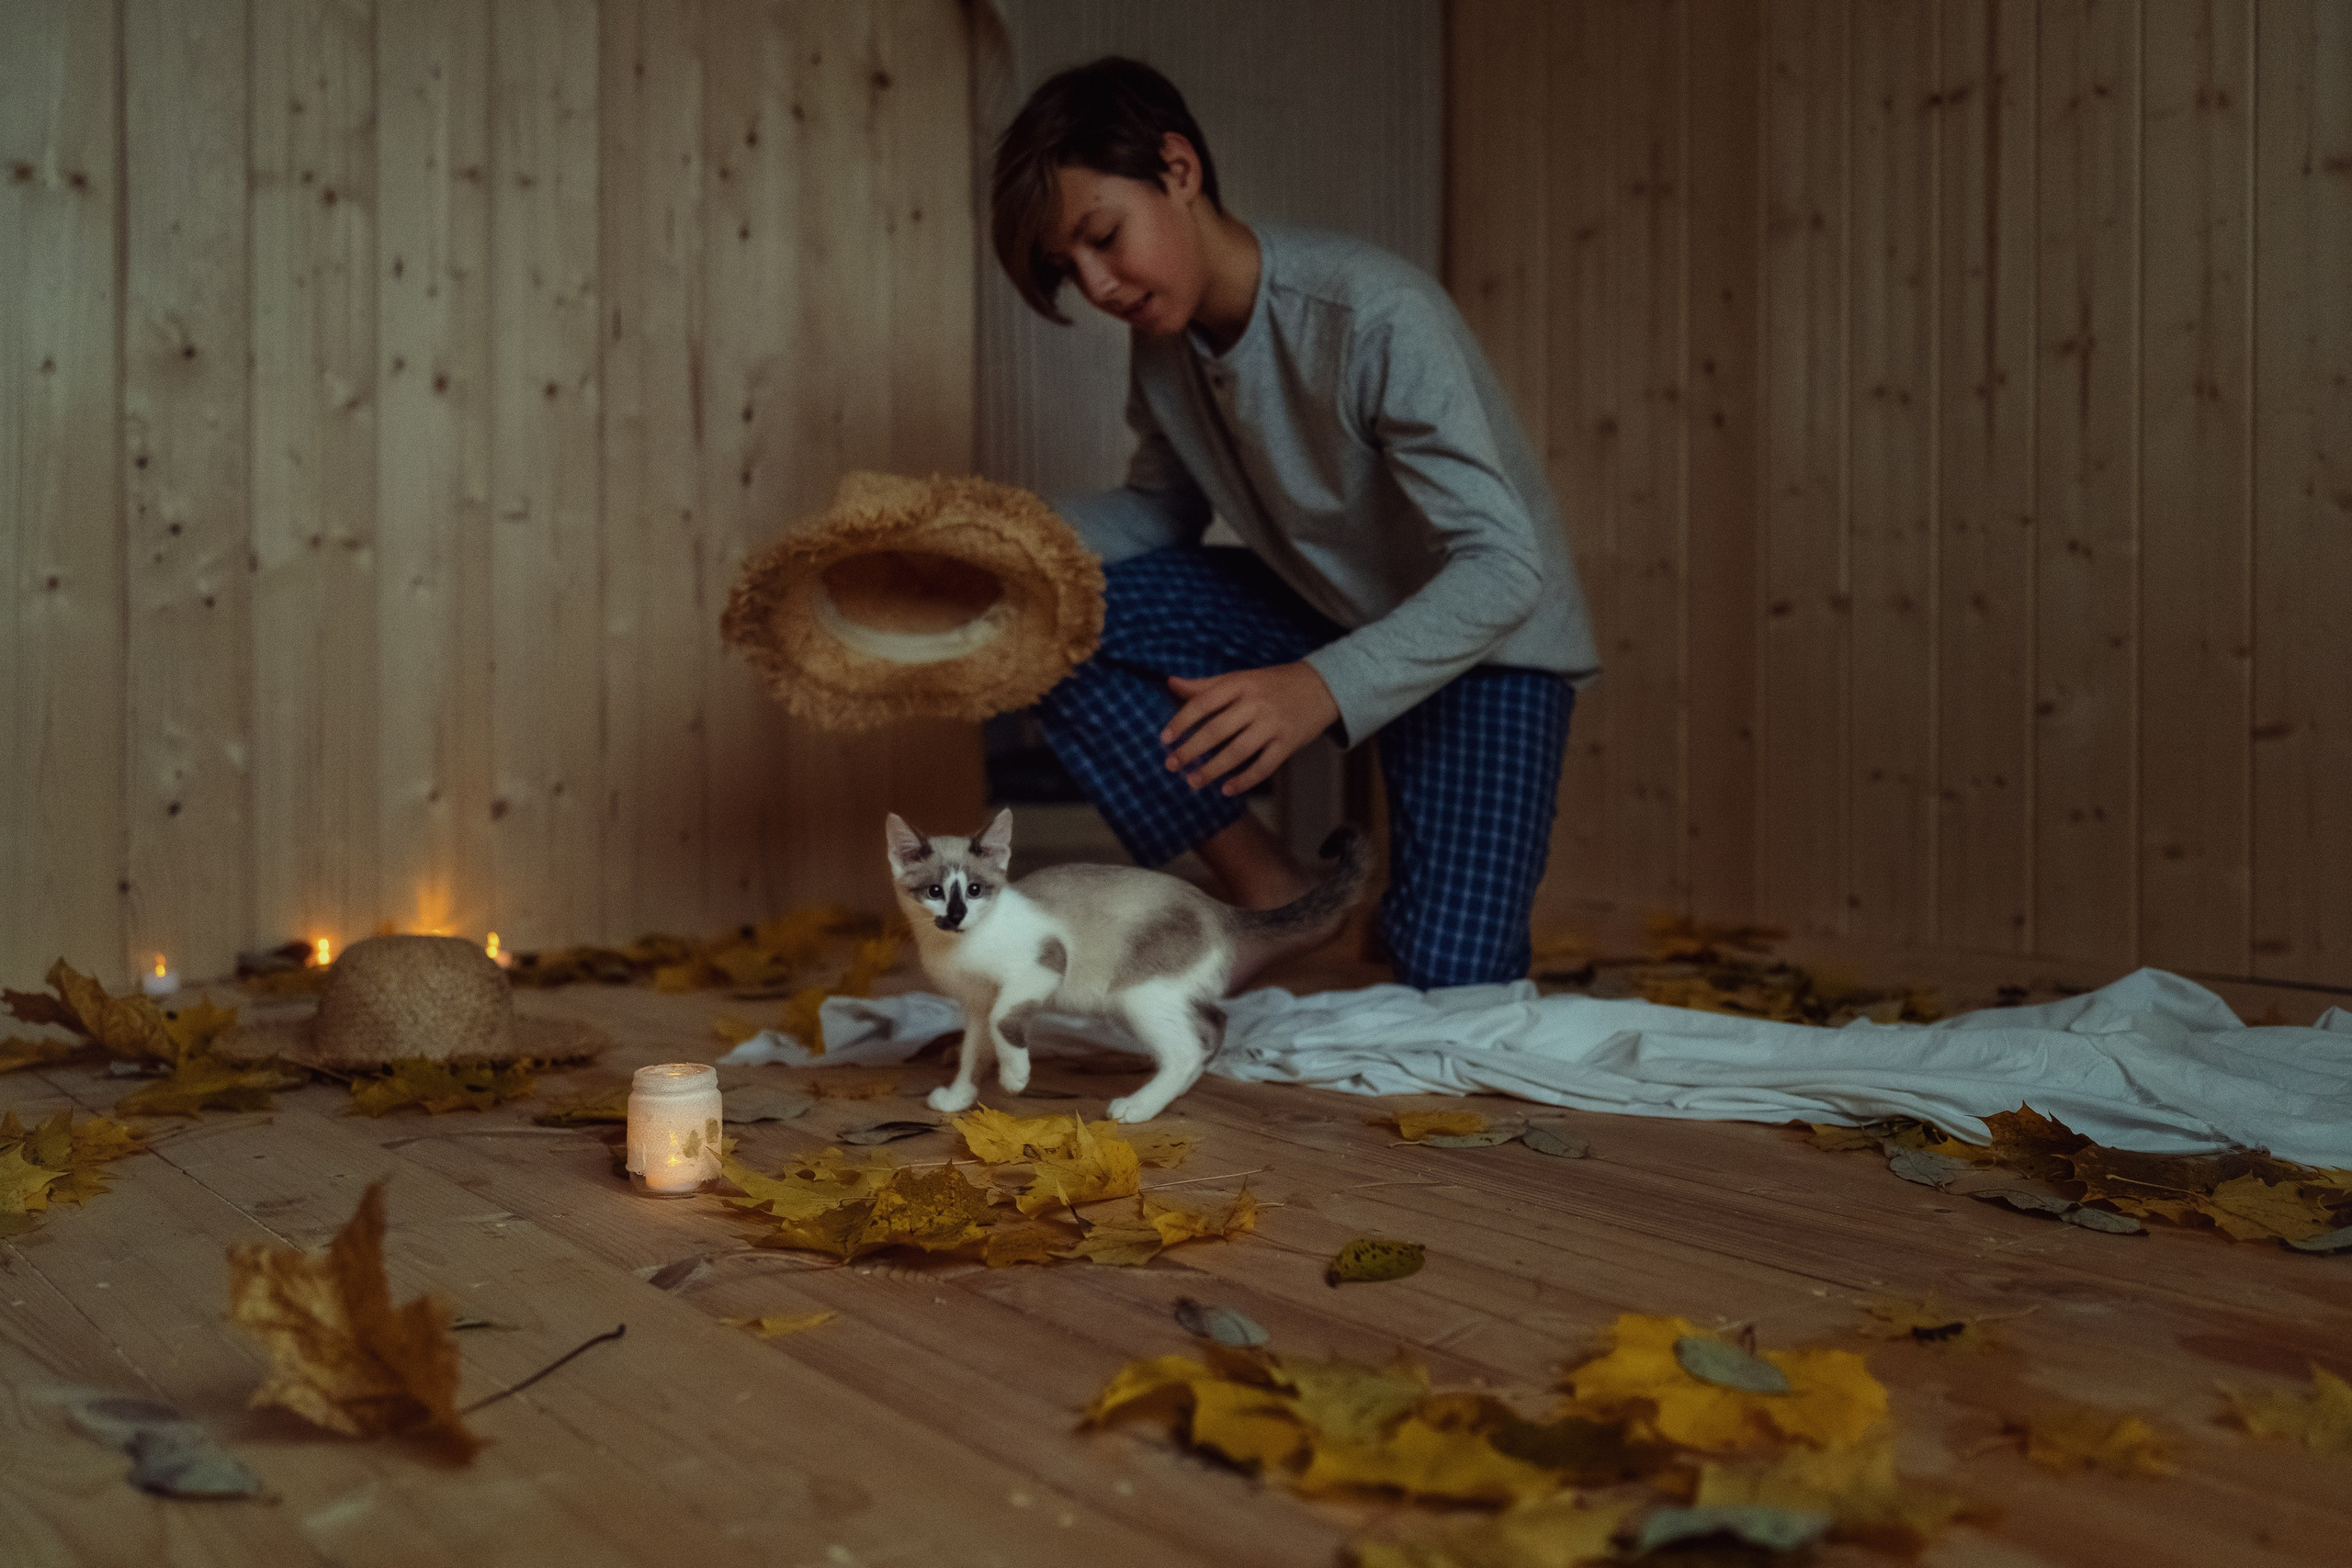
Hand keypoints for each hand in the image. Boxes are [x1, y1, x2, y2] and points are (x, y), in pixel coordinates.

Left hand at [1160, 662, 1339, 796]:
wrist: (1322, 686)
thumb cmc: (1273, 683)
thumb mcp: (1241, 678)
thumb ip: (1206, 685)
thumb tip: (1170, 683)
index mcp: (1240, 683)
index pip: (1203, 703)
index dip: (1181, 721)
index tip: (1164, 739)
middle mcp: (1256, 703)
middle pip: (1217, 730)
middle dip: (1191, 750)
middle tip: (1171, 765)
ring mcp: (1273, 724)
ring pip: (1237, 751)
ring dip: (1212, 769)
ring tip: (1193, 782)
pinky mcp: (1288, 743)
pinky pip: (1264, 766)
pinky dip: (1244, 780)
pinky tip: (1226, 789)